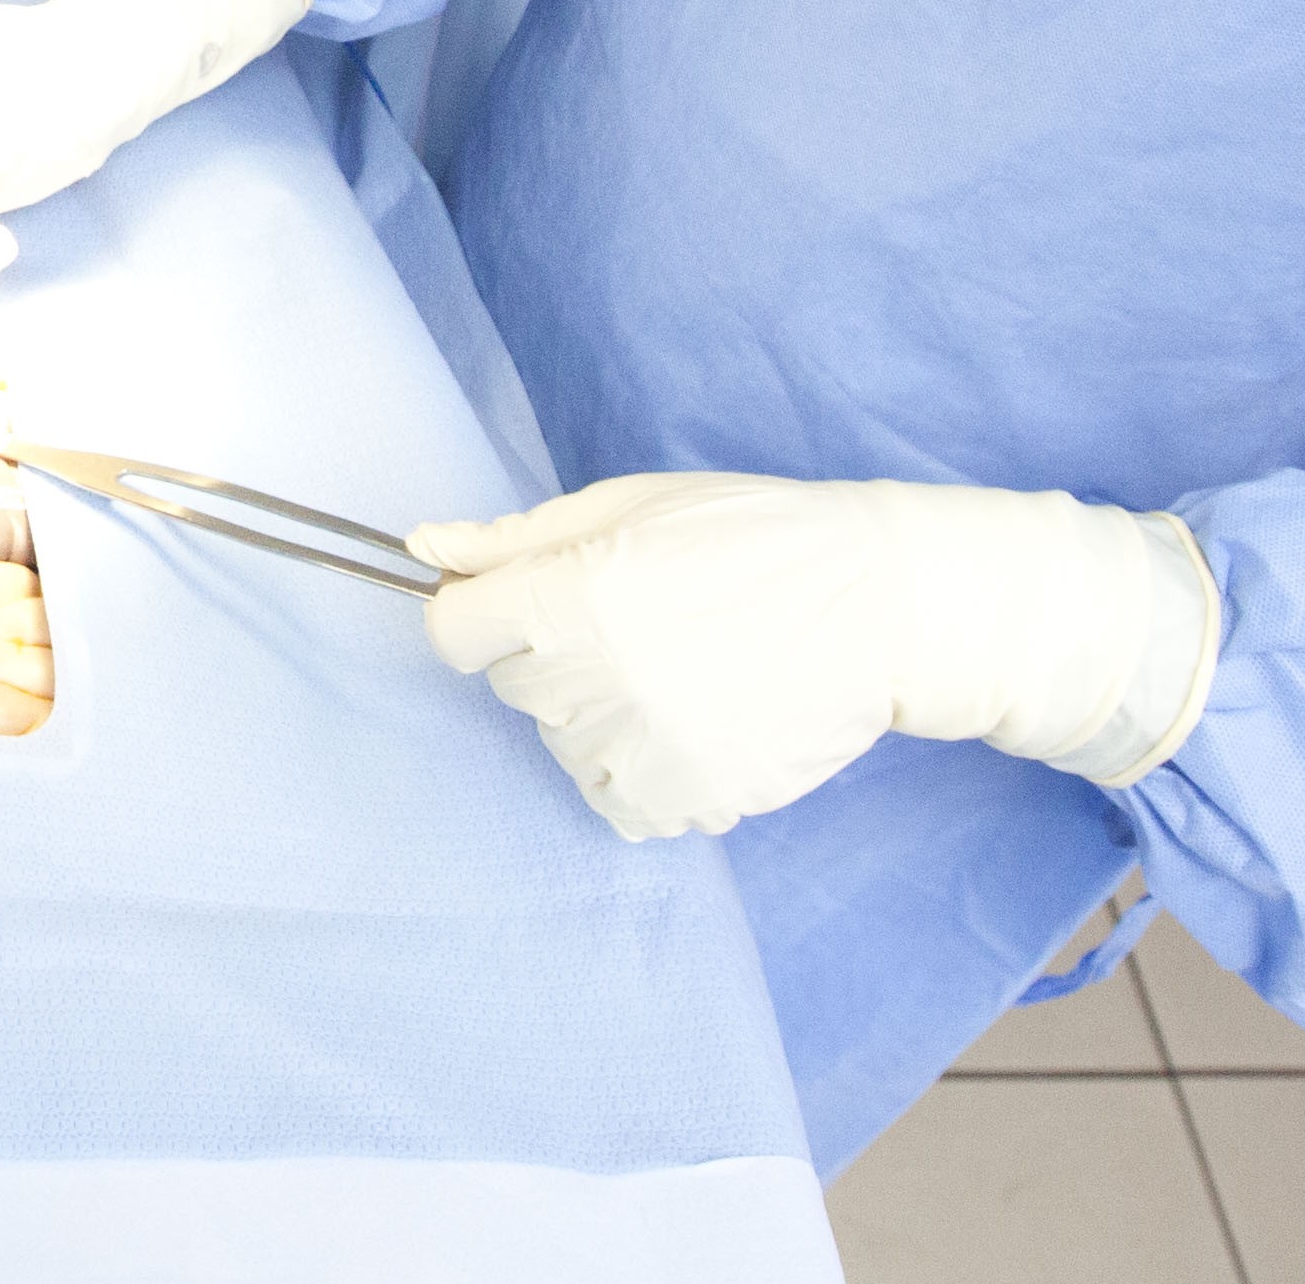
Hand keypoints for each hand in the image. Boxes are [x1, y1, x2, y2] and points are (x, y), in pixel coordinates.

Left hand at [411, 474, 1223, 842]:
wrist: (881, 608)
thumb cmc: (754, 537)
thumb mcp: (632, 504)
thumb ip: (517, 538)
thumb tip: (423, 550)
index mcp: (574, 592)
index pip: (452, 633)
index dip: (481, 612)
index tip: (520, 603)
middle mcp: (595, 677)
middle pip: (512, 684)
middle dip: (551, 652)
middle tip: (638, 621)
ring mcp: (641, 748)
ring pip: (562, 745)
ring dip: (597, 714)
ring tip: (679, 670)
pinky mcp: (686, 801)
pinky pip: (617, 800)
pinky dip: (641, 770)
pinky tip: (695, 722)